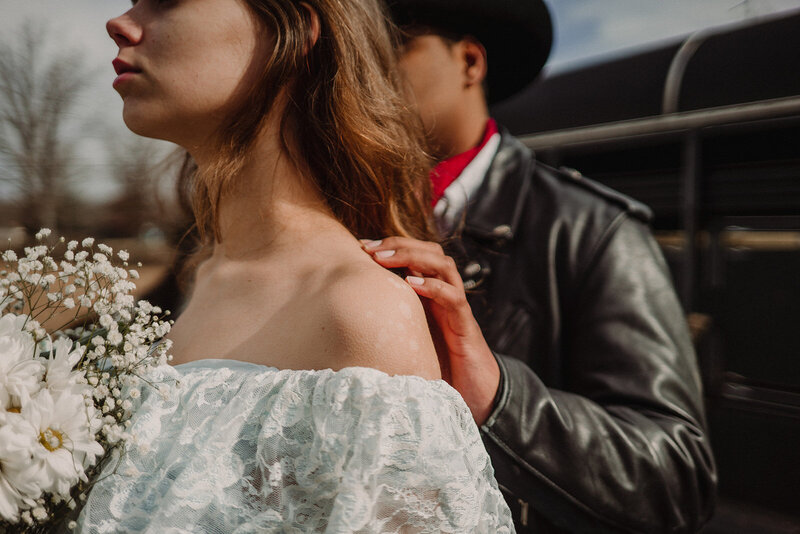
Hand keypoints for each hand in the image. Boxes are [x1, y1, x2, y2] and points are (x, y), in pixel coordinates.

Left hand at [361, 237, 499, 424]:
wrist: (476, 395)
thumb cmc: (439, 368)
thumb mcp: (408, 341)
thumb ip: (388, 327)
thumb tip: (346, 321)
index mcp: (431, 295)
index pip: (418, 254)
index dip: (392, 245)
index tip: (362, 246)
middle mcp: (445, 296)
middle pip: (431, 251)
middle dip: (400, 244)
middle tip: (371, 249)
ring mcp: (457, 309)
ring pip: (444, 266)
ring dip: (414, 257)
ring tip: (385, 259)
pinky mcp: (466, 327)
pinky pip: (455, 298)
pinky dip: (434, 287)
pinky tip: (412, 285)